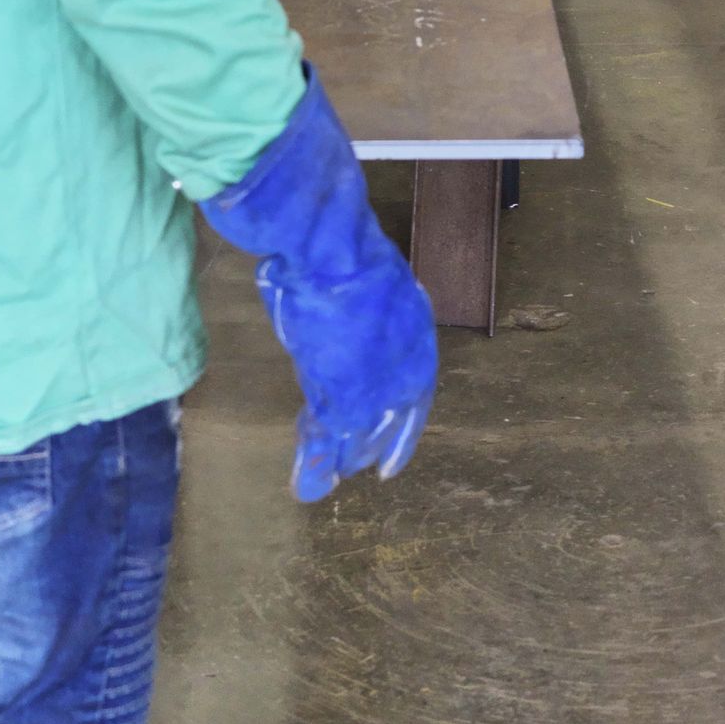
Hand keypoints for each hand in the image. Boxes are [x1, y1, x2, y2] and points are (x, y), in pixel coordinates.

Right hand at [200, 70, 436, 501]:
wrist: (325, 240)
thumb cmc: (333, 240)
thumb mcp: (354, 269)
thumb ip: (351, 294)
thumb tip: (329, 287)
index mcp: (411, 320)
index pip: (416, 377)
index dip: (407, 410)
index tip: (398, 429)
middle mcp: (404, 353)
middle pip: (397, 412)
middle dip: (385, 442)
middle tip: (375, 470)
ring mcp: (377, 373)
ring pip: (361, 431)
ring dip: (345, 457)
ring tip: (330, 480)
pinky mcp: (344, 389)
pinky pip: (330, 435)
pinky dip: (317, 461)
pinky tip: (307, 483)